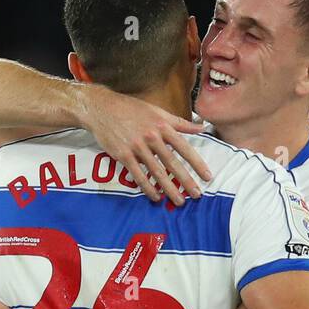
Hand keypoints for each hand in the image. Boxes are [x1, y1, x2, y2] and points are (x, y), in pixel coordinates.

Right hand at [79, 84, 213, 204]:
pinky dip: (147, 188)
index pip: (184, 147)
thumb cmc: (131, 109)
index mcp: (162, 126)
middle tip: (196, 195)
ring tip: (179, 201)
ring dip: (169, 189)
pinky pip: (138, 175)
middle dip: (186, 181)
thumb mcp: (157, 111)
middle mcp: (152, 136)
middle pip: (172, 163)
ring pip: (156, 172)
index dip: (197, 163)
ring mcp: (137, 146)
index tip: (207, 176)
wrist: (101, 108)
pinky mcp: (123, 155)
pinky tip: (156, 197)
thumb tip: (201, 126)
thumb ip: (180, 122)